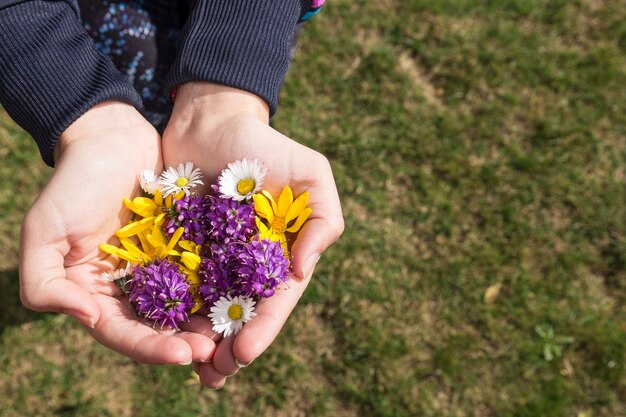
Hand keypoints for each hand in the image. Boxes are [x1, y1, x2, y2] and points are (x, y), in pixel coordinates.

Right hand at [19, 102, 215, 363]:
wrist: (111, 137)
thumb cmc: (74, 183)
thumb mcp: (44, 231)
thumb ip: (45, 283)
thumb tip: (86, 317)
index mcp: (97, 293)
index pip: (123, 333)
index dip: (151, 348)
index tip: (183, 355)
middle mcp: (133, 287)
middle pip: (161, 327)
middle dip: (187, 341)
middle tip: (216, 350)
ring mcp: (163, 267)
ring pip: (188, 304)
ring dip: (209, 321)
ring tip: (235, 330)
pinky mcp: (188, 245)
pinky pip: (207, 270)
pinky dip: (222, 285)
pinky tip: (244, 293)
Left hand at [162, 82, 343, 387]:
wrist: (212, 121)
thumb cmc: (265, 146)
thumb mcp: (310, 173)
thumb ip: (323, 219)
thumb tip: (302, 270)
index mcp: (281, 252)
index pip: (276, 298)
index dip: (264, 326)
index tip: (245, 350)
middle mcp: (249, 263)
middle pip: (243, 313)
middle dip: (231, 346)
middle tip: (216, 374)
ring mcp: (214, 259)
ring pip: (210, 309)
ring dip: (202, 341)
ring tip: (194, 371)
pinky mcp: (181, 250)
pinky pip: (176, 286)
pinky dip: (173, 313)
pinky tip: (162, 335)